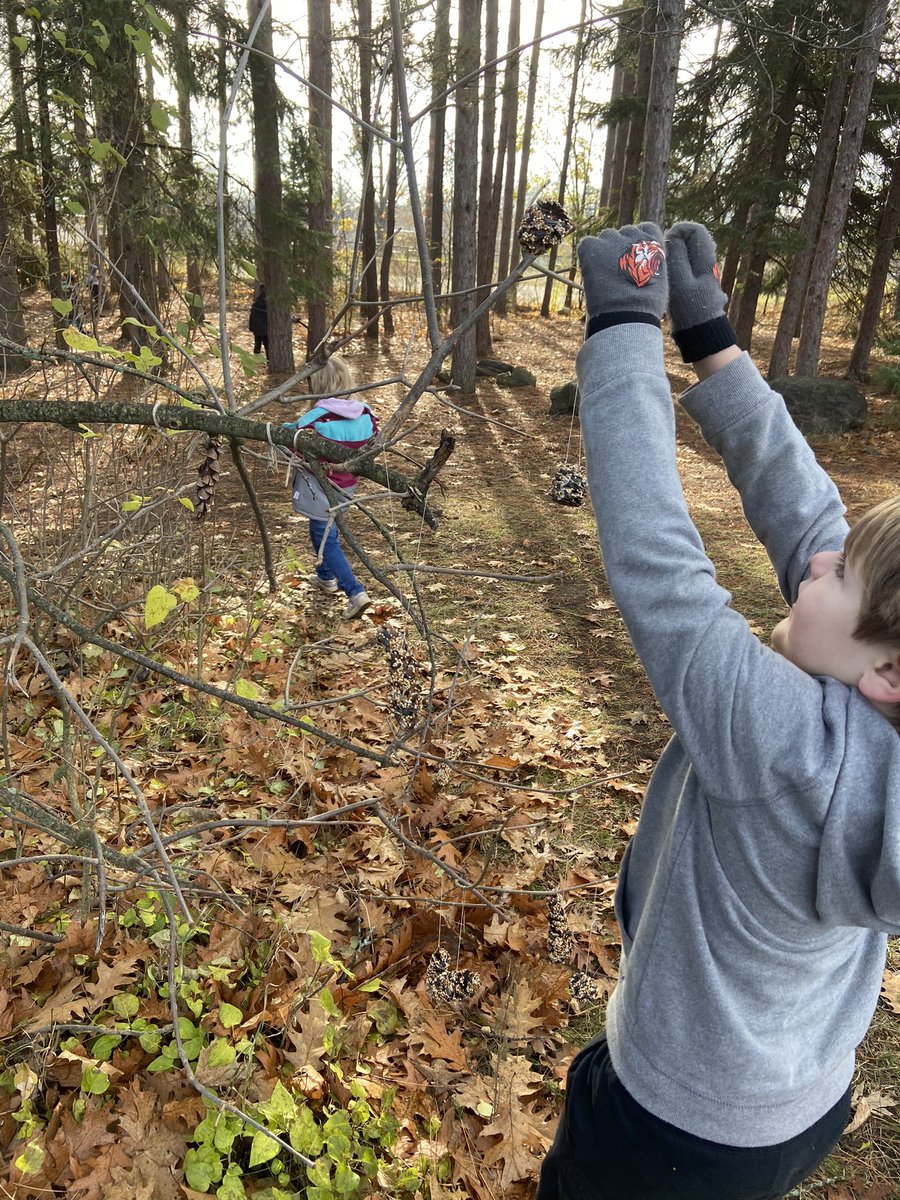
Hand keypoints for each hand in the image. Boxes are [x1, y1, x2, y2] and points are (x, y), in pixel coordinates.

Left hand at [577, 222, 666, 338]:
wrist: (627, 316)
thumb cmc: (645, 305)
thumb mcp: (658, 278)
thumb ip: (649, 261)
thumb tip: (638, 261)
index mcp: (653, 239)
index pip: (645, 230)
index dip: (640, 247)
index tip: (638, 263)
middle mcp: (633, 233)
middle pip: (624, 234)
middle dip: (621, 250)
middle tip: (619, 274)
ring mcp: (611, 238)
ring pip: (606, 238)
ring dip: (605, 253)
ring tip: (607, 277)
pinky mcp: (592, 247)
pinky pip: (587, 244)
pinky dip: (587, 257)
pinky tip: (593, 275)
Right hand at [664, 222, 735, 362]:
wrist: (702, 338)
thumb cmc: (690, 310)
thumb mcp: (679, 280)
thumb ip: (676, 255)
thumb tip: (674, 238)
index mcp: (707, 260)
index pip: (696, 230)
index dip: (679, 231)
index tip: (666, 243)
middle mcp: (710, 267)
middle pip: (693, 244)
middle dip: (675, 246)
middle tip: (662, 258)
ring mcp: (706, 280)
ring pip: (690, 259)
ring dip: (675, 261)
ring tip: (663, 273)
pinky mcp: (700, 291)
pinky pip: (688, 273)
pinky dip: (677, 274)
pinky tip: (669, 286)